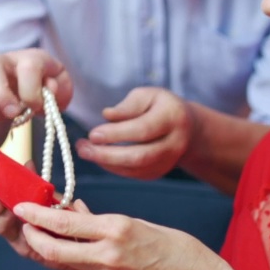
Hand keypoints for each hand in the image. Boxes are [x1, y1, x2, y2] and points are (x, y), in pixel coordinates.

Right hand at [0, 48, 73, 128]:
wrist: (29, 98)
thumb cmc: (45, 93)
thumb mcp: (60, 92)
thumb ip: (59, 89)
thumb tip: (47, 87)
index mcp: (30, 58)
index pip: (28, 64)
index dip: (32, 89)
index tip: (35, 108)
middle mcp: (4, 61)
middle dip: (0, 90)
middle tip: (11, 113)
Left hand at [12, 200, 226, 269]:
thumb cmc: (177, 249)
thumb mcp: (140, 223)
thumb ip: (106, 221)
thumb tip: (77, 211)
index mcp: (117, 228)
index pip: (66, 222)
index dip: (37, 214)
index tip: (21, 204)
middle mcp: (108, 253)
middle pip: (53, 248)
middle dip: (32, 234)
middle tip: (22, 221)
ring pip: (64, 259)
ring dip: (47, 245)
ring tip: (39, 230)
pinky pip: (82, 267)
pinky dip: (70, 253)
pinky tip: (68, 243)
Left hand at [77, 87, 191, 179]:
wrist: (186, 128)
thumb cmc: (160, 106)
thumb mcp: (147, 95)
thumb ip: (127, 105)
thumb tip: (107, 116)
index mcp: (172, 117)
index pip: (143, 129)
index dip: (116, 134)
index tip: (93, 134)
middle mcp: (175, 143)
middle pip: (140, 156)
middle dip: (107, 155)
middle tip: (82, 148)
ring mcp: (168, 161)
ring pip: (135, 169)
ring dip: (106, 163)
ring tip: (85, 151)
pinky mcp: (158, 172)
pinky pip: (133, 174)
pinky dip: (113, 167)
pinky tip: (98, 157)